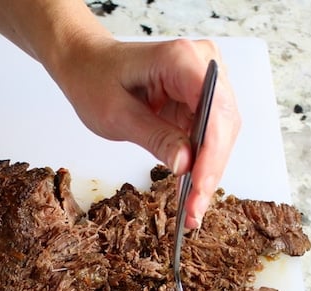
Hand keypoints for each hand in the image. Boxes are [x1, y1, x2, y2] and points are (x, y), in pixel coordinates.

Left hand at [50, 37, 240, 227]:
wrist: (88, 65)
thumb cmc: (96, 79)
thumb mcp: (117, 114)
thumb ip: (155, 138)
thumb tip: (185, 165)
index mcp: (180, 59)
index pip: (212, 108)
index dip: (211, 152)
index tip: (200, 187)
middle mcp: (201, 65)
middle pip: (222, 125)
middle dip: (210, 172)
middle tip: (195, 210)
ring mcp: (204, 83)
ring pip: (219, 137)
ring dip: (207, 175)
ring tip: (192, 210)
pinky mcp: (198, 102)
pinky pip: (207, 139)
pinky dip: (199, 167)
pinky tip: (190, 194)